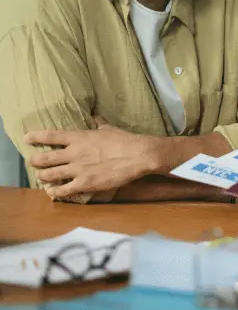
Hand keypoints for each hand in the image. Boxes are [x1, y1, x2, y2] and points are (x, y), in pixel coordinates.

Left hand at [24, 120, 158, 198]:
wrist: (138, 155)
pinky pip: (63, 190)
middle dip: (35, 160)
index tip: (27, 138)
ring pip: (50, 175)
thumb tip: (96, 116)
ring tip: (41, 177)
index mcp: (80, 137)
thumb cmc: (125, 140)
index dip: (36, 137)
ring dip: (43, 176)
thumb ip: (99, 123)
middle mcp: (74, 153)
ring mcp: (78, 169)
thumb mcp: (109, 128)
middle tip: (32, 161)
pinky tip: (52, 192)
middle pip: (45, 158)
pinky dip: (55, 192)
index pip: (51, 136)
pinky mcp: (84, 184)